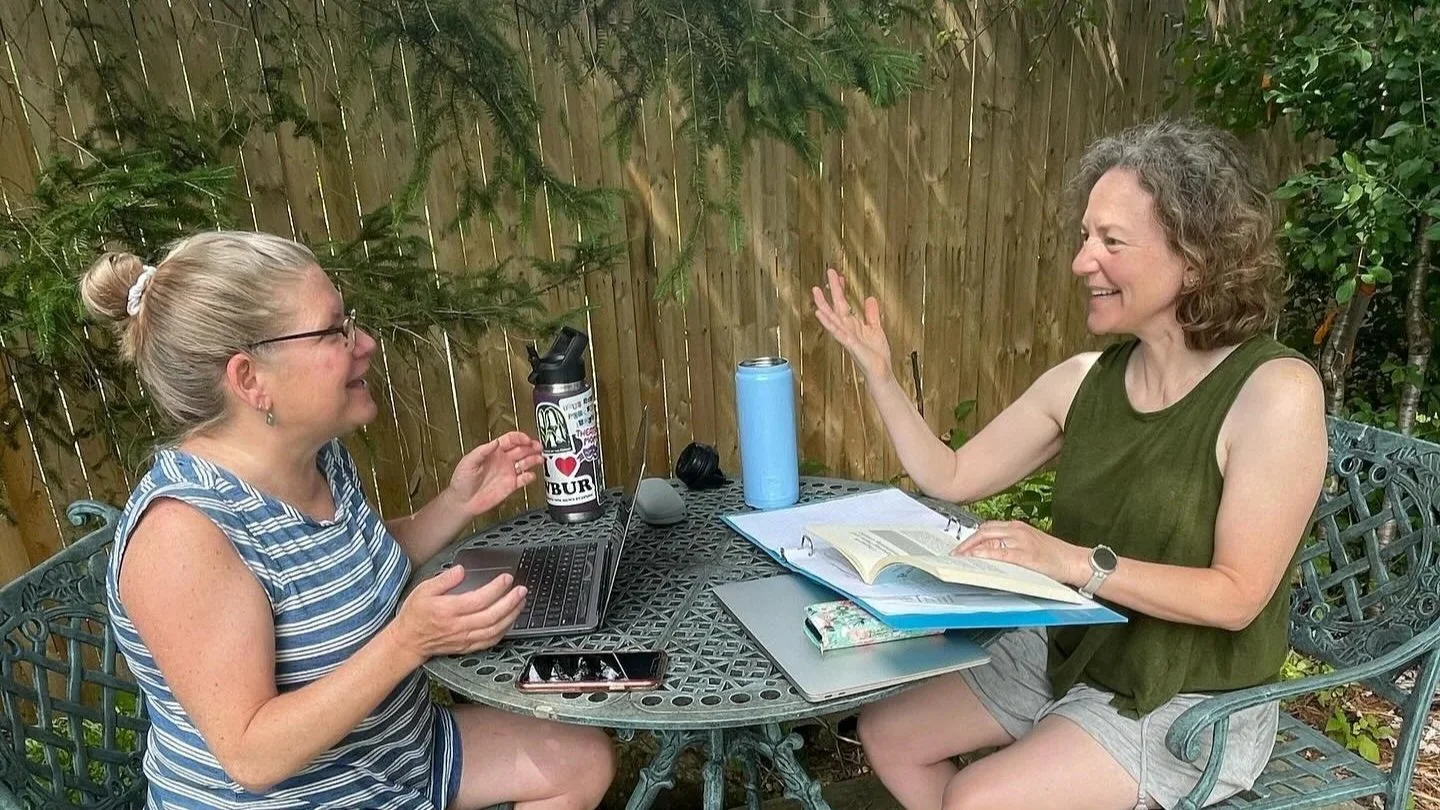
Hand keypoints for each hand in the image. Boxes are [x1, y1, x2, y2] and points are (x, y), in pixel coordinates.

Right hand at [390, 566, 527, 661]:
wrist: (408, 641)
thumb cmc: (415, 614)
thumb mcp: (424, 590)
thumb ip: (444, 579)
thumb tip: (461, 570)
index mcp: (448, 610)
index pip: (479, 599)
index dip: (496, 589)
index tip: (507, 578)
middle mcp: (458, 626)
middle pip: (491, 615)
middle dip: (511, 602)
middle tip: (522, 590)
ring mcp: (464, 638)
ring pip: (494, 630)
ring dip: (512, 616)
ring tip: (521, 602)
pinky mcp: (466, 646)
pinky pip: (490, 641)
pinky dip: (504, 631)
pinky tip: (511, 620)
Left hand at [446, 431, 543, 516]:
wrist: (462, 501)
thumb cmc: (462, 481)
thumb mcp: (469, 462)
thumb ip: (482, 451)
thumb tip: (495, 442)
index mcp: (493, 452)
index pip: (510, 440)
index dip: (520, 438)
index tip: (527, 440)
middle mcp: (503, 460)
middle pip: (521, 449)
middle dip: (531, 447)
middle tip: (538, 446)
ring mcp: (508, 473)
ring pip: (525, 463)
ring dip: (534, 459)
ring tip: (540, 458)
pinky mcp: (510, 485)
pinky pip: (524, 479)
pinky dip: (529, 477)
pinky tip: (531, 475)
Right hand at [811, 267, 894, 382]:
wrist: (880, 372)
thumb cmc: (876, 355)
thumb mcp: (876, 329)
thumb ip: (871, 314)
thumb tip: (870, 299)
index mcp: (853, 325)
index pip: (844, 303)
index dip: (842, 289)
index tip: (839, 276)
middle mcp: (847, 329)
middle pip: (836, 306)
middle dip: (832, 290)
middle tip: (829, 272)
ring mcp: (846, 336)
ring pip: (832, 317)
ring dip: (824, 304)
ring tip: (816, 291)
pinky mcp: (850, 344)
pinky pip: (837, 331)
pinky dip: (829, 322)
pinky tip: (820, 314)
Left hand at [952, 521, 1088, 586]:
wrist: (1074, 561)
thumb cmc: (1054, 556)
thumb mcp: (1029, 545)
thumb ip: (1010, 545)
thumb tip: (988, 553)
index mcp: (1017, 526)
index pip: (987, 527)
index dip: (971, 537)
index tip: (960, 546)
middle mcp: (1017, 530)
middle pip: (983, 531)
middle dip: (966, 543)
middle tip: (954, 554)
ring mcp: (1021, 541)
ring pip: (988, 539)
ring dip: (970, 549)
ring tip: (959, 558)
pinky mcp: (1025, 554)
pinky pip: (999, 553)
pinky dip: (984, 556)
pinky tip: (975, 560)